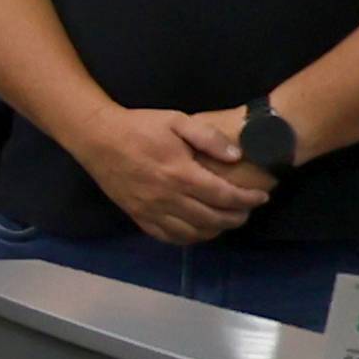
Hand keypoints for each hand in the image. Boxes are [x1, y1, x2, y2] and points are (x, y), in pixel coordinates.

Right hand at [84, 107, 277, 245]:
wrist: (97, 138)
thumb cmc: (139, 127)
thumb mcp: (177, 120)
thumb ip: (209, 137)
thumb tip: (236, 156)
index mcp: (181, 174)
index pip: (224, 196)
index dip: (248, 200)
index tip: (262, 197)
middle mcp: (168, 198)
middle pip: (212, 218)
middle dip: (236, 217)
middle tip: (247, 210)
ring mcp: (151, 210)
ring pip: (192, 233)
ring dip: (215, 230)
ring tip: (225, 220)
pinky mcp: (138, 216)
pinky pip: (168, 236)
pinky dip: (188, 238)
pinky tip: (197, 229)